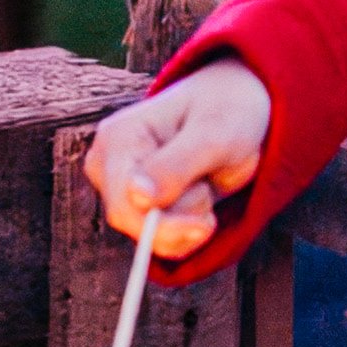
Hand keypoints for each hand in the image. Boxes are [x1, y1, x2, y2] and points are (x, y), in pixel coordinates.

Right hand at [86, 60, 271, 250]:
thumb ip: (175, 166)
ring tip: (205, 181)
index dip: (162, 225)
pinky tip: (203, 202)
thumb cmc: (228, 110)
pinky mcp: (137, 203)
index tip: (206, 224)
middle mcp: (109, 162)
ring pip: (149, 235)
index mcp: (118, 138)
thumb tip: (138, 196)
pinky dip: (188, 231)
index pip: (123, 204)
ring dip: (189, 221)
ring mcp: (120, 185)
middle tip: (210, 186)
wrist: (237, 106)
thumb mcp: (213, 134)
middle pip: (132, 222)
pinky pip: (160, 239)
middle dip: (181, 218)